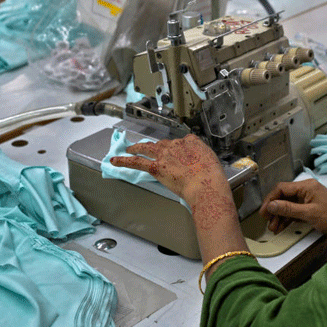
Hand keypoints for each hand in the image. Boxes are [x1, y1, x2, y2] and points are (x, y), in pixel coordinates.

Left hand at [109, 134, 228, 208]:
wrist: (205, 184)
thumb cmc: (212, 177)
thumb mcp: (212, 161)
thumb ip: (203, 158)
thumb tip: (199, 163)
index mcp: (191, 142)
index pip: (182, 142)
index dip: (178, 149)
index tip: (177, 154)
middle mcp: (176, 145)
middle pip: (162, 143)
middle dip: (155, 146)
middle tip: (148, 147)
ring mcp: (164, 155)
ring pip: (146, 148)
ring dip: (136, 147)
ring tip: (129, 148)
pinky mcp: (155, 167)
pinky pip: (136, 162)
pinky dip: (124, 161)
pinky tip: (115, 160)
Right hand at [261, 179, 326, 241]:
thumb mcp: (309, 214)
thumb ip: (288, 209)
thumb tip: (271, 205)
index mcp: (307, 186)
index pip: (282, 189)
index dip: (270, 200)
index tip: (264, 212)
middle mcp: (307, 190)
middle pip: (284, 197)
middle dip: (274, 210)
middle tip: (267, 222)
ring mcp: (309, 200)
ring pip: (288, 205)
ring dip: (280, 216)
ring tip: (273, 228)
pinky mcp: (310, 209)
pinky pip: (294, 212)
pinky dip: (287, 219)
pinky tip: (281, 227)